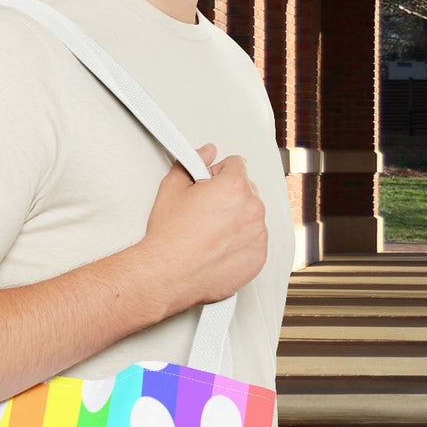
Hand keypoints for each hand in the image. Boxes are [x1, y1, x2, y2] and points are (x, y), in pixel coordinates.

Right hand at [144, 141, 267, 311]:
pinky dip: (240, 243)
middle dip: (229, 196)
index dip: (218, 173)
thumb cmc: (170, 237)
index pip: (237, 164)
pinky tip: (218, 247)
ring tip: (209, 232)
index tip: (209, 185)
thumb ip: (194, 161)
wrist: (167, 274)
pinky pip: (254, 241)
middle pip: (247, 190)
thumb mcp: (172, 187)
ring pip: (251, 216)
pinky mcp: (258, 258)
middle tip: (205, 211)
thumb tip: (206, 152)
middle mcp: (252, 209)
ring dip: (236, 219)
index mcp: (234, 187)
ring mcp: (258, 235)